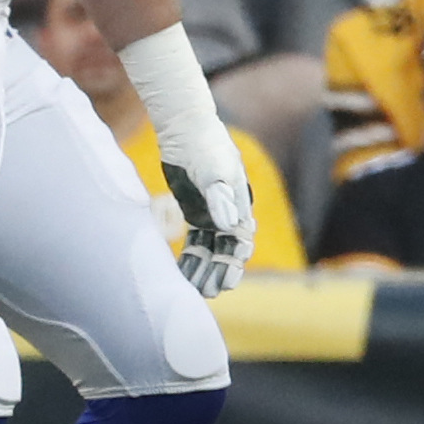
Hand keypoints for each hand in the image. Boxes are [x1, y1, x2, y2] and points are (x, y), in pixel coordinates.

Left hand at [161, 122, 255, 297]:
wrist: (186, 130)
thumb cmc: (205, 147)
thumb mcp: (213, 171)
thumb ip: (220, 198)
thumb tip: (230, 227)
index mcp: (240, 205)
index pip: (241, 241)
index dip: (234, 263)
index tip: (227, 283)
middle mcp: (229, 213)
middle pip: (226, 250)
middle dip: (219, 272)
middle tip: (209, 293)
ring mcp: (212, 215)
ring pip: (210, 249)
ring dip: (204, 269)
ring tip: (194, 290)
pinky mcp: (195, 213)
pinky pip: (195, 241)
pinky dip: (190, 257)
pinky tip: (181, 273)